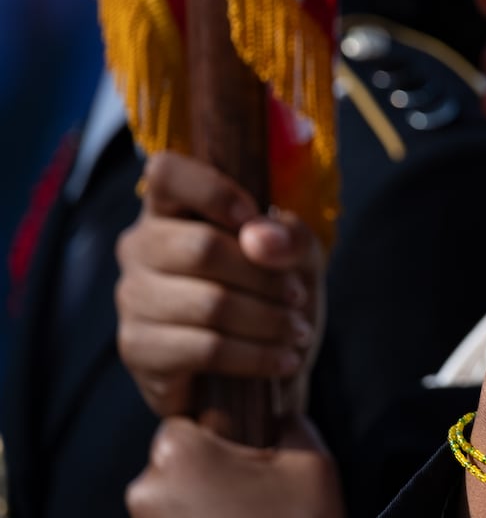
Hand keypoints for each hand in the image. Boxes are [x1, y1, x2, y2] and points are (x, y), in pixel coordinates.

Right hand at [116, 152, 323, 416]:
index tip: (254, 216)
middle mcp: (140, 246)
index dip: (213, 190)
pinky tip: (282, 360)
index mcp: (173, 207)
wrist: (262, 366)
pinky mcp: (137, 347)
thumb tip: (259, 238)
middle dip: (264, 277)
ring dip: (267, 321)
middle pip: (202, 248)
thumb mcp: (299, 256)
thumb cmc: (274, 293)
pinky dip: (254, 356)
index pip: (167, 173)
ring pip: (208, 303)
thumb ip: (290, 237)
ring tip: (297, 332)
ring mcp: (133, 297)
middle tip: (298, 297)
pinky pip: (202, 349)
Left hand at [125, 415, 344, 517]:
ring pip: (171, 501)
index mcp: (180, 454)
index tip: (244, 457)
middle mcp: (147, 491)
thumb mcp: (312, 463)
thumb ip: (291, 423)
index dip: (217, 437)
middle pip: (173, 464)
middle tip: (249, 494)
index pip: (183, 424)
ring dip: (200, 506)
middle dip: (206, 474)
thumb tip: (279, 417)